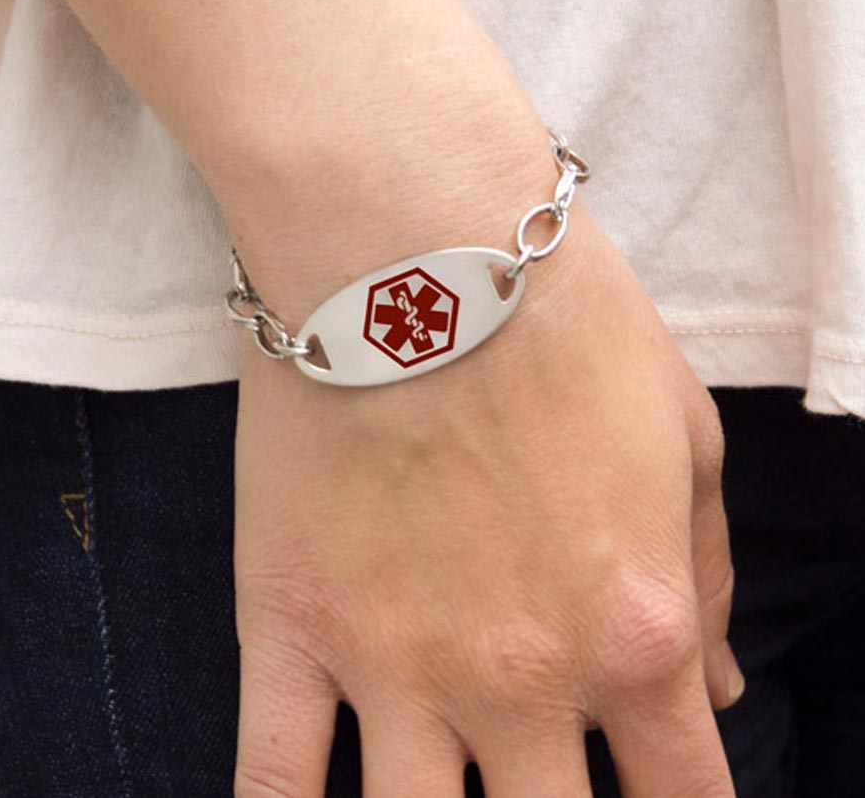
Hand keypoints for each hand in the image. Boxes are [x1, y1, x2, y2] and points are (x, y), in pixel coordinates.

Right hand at [231, 163, 741, 795]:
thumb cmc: (562, 323)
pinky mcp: (289, 626)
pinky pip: (273, 780)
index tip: (646, 793)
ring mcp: (395, 664)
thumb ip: (703, 576)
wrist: (415, 245)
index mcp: (633, 630)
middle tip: (538, 778)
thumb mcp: (681, 434)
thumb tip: (716, 692)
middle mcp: (522, 677)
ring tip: (443, 785)